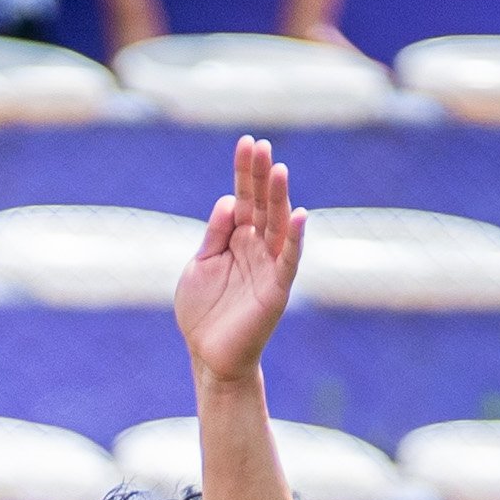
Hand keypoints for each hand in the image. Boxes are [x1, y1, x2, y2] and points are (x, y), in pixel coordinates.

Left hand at [176, 135, 305, 384]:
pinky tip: (300, 214)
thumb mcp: (199, 266)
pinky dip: (295, 238)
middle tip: (262, 146)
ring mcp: (269, 266)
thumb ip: (214, 235)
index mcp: (237, 239)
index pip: (243, 198)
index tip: (247, 143)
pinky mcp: (277, 288)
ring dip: (280, 198)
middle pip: (262, 204)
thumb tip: (228, 200)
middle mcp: (256, 247)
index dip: (244, 172)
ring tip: (279, 170)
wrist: (209, 356)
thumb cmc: (203, 313)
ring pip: (278, 225)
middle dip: (262, 176)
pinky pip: (289, 259)